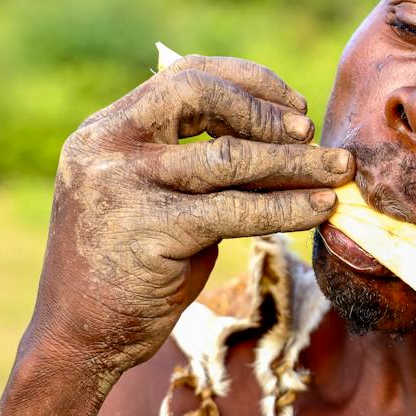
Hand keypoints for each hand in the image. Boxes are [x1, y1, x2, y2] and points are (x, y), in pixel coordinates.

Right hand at [24, 55, 351, 379]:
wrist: (76, 340)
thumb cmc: (125, 272)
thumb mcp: (152, 201)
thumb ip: (195, 168)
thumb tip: (281, 146)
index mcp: (105, 131)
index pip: (181, 75)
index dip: (245, 82)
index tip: (292, 103)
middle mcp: (108, 147)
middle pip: (198, 94)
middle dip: (264, 110)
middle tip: (310, 130)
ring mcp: (125, 186)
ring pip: (229, 157)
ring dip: (295, 161)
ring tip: (339, 169)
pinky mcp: (152, 230)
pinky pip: (236, 210)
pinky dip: (287, 207)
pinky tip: (319, 209)